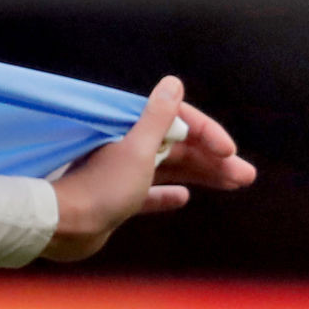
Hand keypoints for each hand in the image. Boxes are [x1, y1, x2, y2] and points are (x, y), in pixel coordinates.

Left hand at [43, 76, 256, 261]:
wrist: (63, 226)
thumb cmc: (101, 186)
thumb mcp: (137, 149)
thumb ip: (157, 117)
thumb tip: (172, 82)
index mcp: (130, 131)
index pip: (177, 123)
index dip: (206, 134)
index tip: (228, 151)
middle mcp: (125, 149)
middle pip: (178, 149)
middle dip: (213, 160)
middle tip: (246, 175)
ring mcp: (120, 176)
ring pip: (169, 171)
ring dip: (201, 176)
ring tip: (236, 183)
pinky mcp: (115, 201)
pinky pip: (147, 195)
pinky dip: (165, 195)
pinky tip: (184, 198)